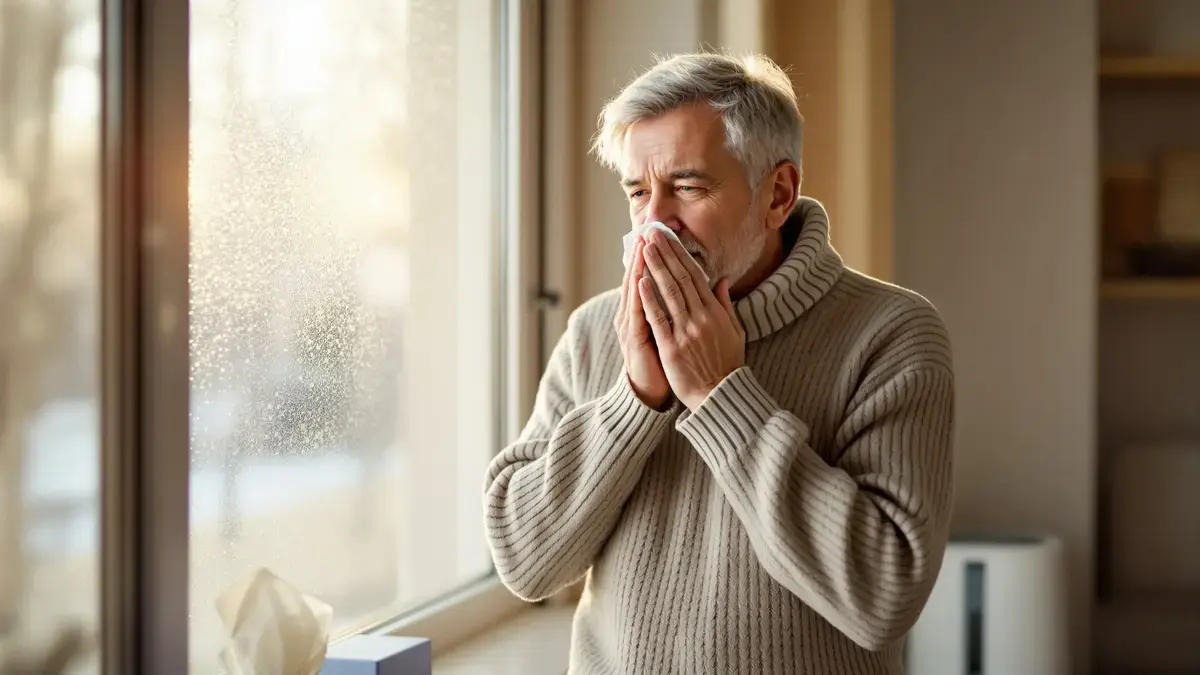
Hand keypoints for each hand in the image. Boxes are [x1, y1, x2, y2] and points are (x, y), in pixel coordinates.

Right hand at [614, 235, 671, 409]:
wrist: (650, 391)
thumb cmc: (662, 361)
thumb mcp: (671, 330)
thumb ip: (678, 307)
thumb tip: (696, 287)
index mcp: (645, 311)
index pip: (650, 277)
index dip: (656, 257)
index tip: (662, 235)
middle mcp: (634, 314)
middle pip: (638, 278)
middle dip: (644, 254)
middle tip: (649, 230)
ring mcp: (631, 326)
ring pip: (634, 291)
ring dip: (638, 267)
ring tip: (642, 246)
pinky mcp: (633, 339)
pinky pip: (637, 314)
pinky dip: (639, 296)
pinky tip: (640, 280)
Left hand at [640, 229, 745, 410]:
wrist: (720, 395)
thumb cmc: (727, 365)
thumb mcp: (735, 332)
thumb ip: (726, 306)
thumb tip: (722, 281)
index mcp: (715, 312)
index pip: (696, 276)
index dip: (681, 254)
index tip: (669, 238)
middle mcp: (701, 317)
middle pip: (681, 278)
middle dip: (665, 253)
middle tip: (652, 233)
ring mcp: (686, 332)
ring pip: (669, 293)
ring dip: (656, 268)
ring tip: (645, 248)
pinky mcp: (672, 347)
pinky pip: (659, 319)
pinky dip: (649, 299)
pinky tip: (641, 282)